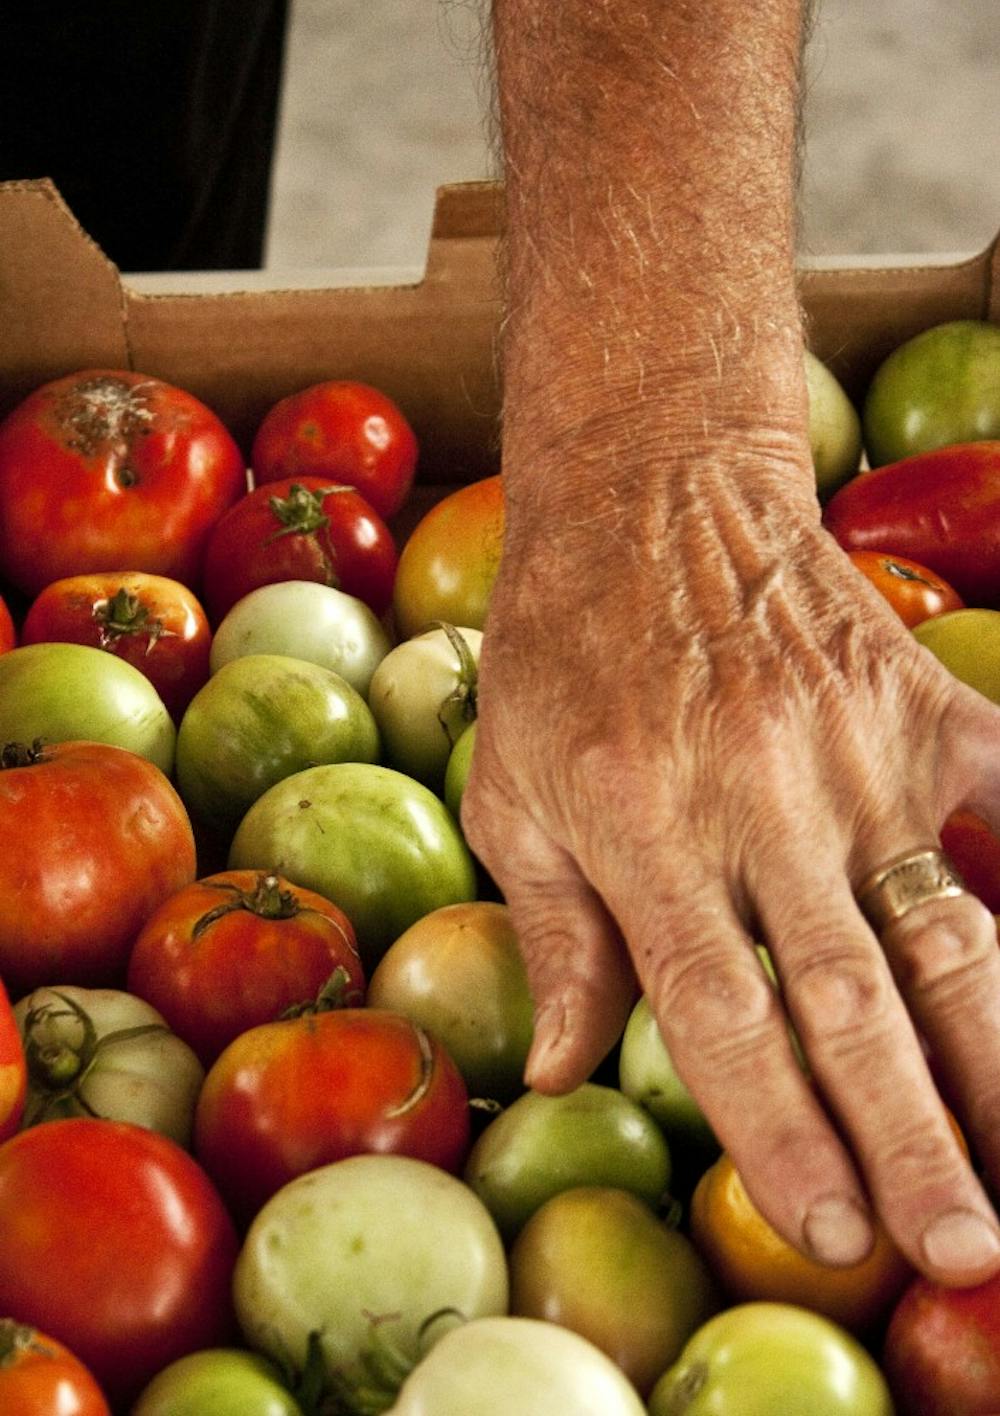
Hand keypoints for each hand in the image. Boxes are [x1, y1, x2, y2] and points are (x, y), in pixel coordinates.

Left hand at [461, 439, 999, 1286]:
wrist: (650, 492)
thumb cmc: (560, 649)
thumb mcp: (512, 787)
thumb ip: (554, 933)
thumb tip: (566, 1072)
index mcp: (642, 828)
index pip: (719, 1012)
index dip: (777, 1131)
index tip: (830, 1233)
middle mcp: (758, 801)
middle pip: (849, 998)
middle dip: (913, 1135)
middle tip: (965, 1249)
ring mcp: (855, 752)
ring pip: (949, 928)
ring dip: (996, 1054)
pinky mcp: (921, 702)